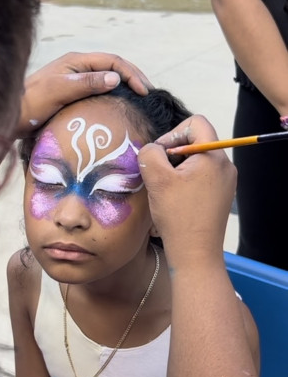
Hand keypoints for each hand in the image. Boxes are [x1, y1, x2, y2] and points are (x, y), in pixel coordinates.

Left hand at [17, 52, 152, 137]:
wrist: (9, 116)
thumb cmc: (30, 104)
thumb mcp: (59, 91)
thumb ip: (86, 82)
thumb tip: (116, 77)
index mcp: (76, 61)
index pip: (113, 61)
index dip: (132, 74)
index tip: (145, 92)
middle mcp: (77, 67)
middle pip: (113, 67)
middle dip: (133, 78)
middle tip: (150, 95)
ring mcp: (73, 80)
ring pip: (106, 79)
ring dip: (125, 86)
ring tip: (140, 100)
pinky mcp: (70, 94)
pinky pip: (98, 90)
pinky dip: (113, 96)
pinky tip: (118, 108)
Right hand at [138, 115, 236, 267]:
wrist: (195, 253)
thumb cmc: (178, 215)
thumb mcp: (157, 179)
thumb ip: (150, 153)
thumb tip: (153, 149)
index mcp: (213, 156)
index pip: (196, 123)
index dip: (173, 133)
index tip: (160, 155)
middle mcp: (225, 165)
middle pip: (196, 141)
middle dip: (173, 153)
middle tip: (159, 174)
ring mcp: (225, 181)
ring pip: (197, 160)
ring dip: (177, 168)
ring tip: (165, 188)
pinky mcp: (221, 195)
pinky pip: (201, 176)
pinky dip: (185, 181)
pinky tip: (174, 199)